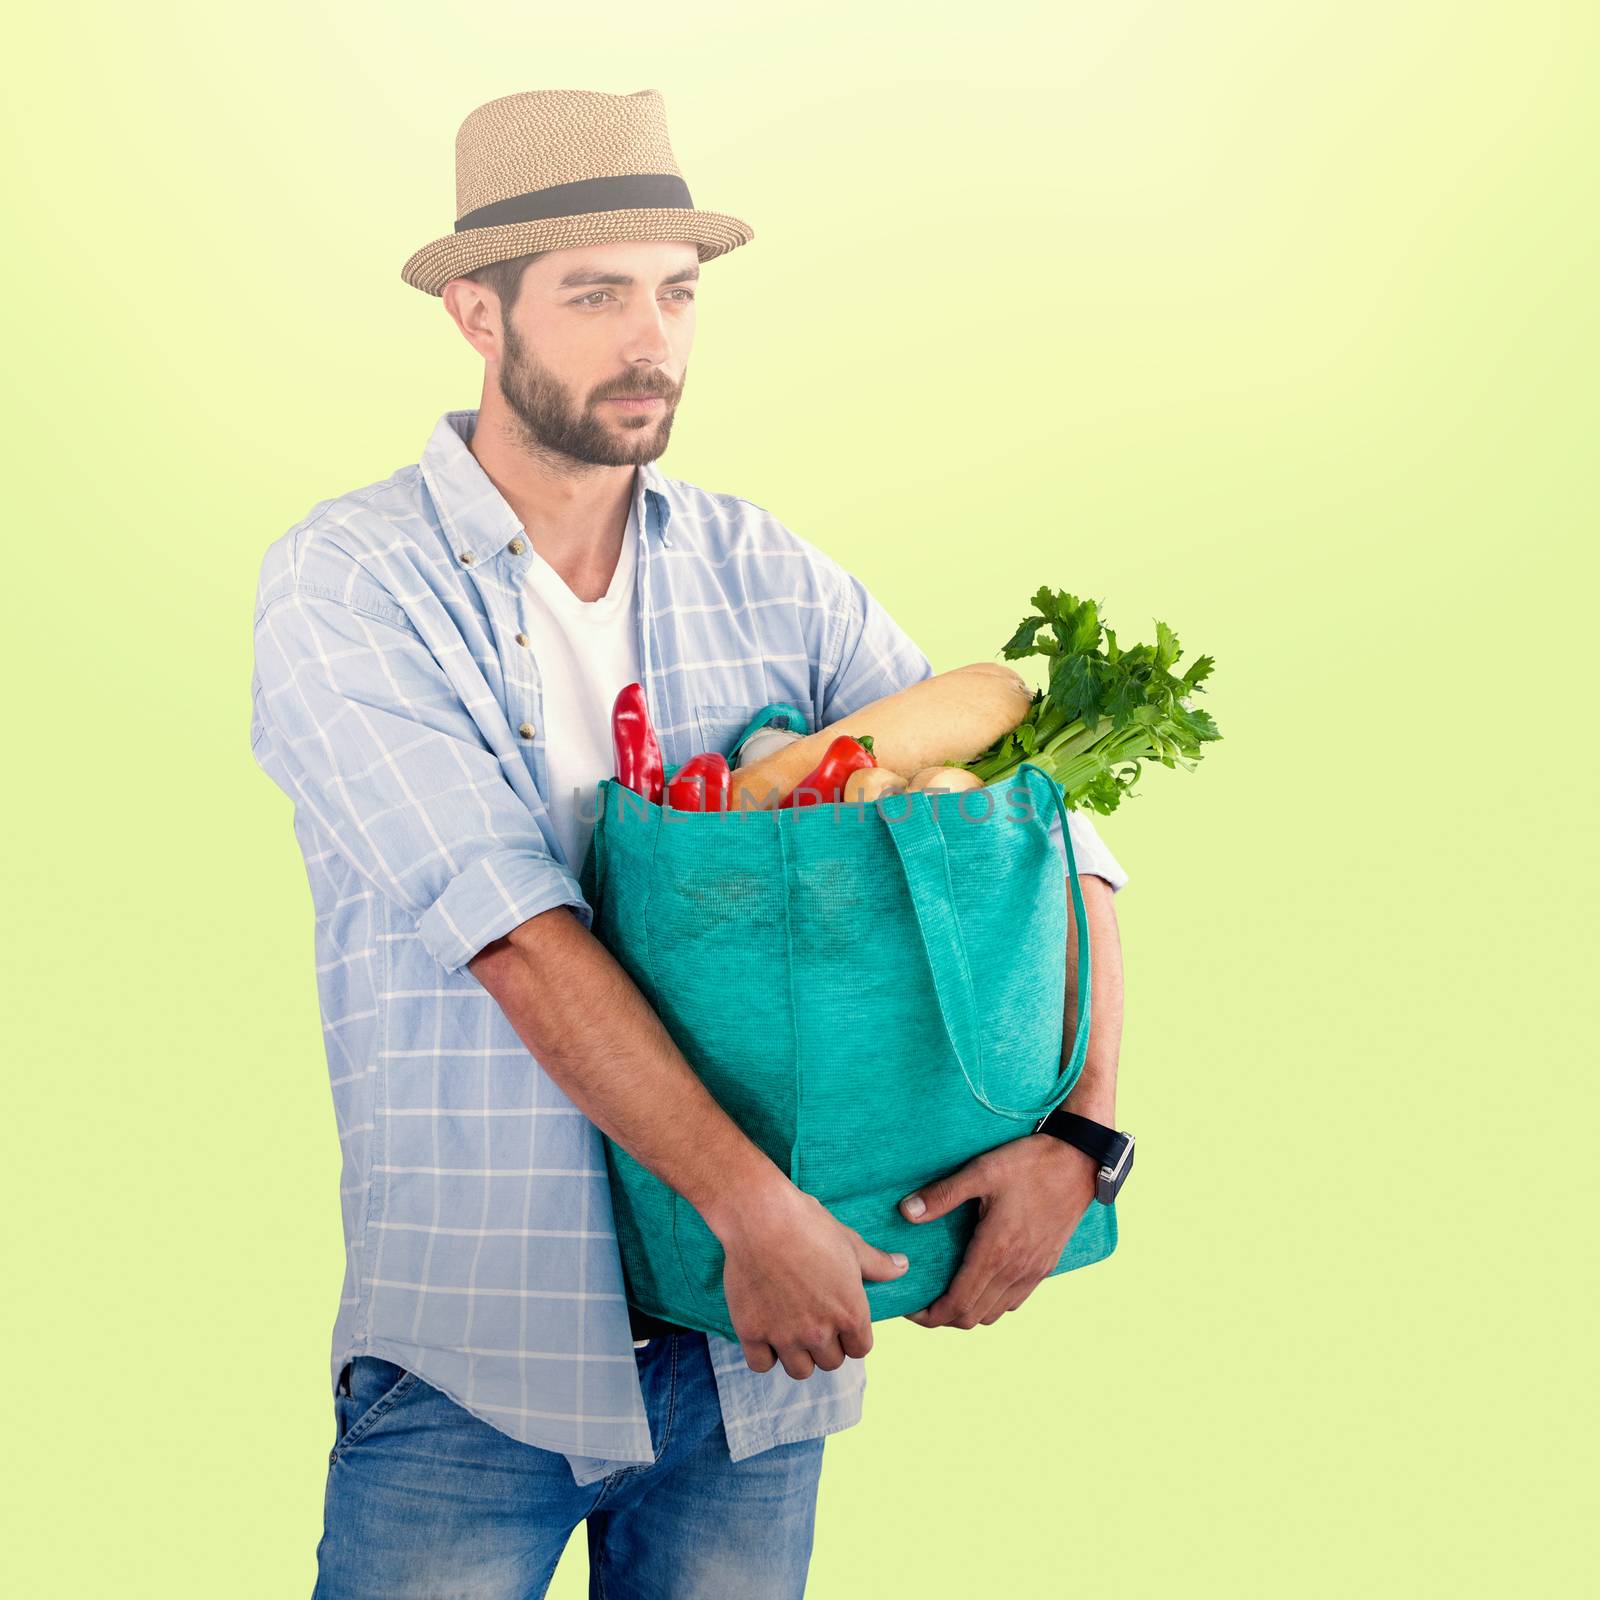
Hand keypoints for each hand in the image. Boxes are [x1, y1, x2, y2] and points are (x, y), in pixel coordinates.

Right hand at [718, 1182, 909, 1378]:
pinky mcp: (752, 1332)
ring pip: (800, 1370)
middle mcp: (820, 1332)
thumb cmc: (810, 1225)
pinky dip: (764, 1354)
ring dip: (798, 1355)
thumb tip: (903, 1266)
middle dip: (826, 1346)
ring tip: (792, 1332)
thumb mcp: (850, 1243)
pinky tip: (765, 1332)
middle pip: (831, 1363)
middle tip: (815, 1322)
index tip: (840, 1322)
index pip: (860, 1349)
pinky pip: (762, 1364)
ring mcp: (785, 1335)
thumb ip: (878, 1264)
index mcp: (850, 1313)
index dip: (852, 1336)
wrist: (762, 1217)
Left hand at [898, 1134, 1096, 1328]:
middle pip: (972, 1316)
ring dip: (968, 1312)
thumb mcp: (982, 1171)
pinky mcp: (1045, 1266)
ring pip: (994, 1313)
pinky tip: (982, 1283)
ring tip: (948, 1294)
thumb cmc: (1029, 1164)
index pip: (957, 1303)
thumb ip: (943, 1194)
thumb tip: (906, 1212)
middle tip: (923, 1303)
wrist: (1078, 1162)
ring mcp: (1033, 1271)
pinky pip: (1015, 1301)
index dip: (930, 1315)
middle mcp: (1015, 1270)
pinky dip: (992, 1303)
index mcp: (995, 1251)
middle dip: (943, 1317)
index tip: (911, 1309)